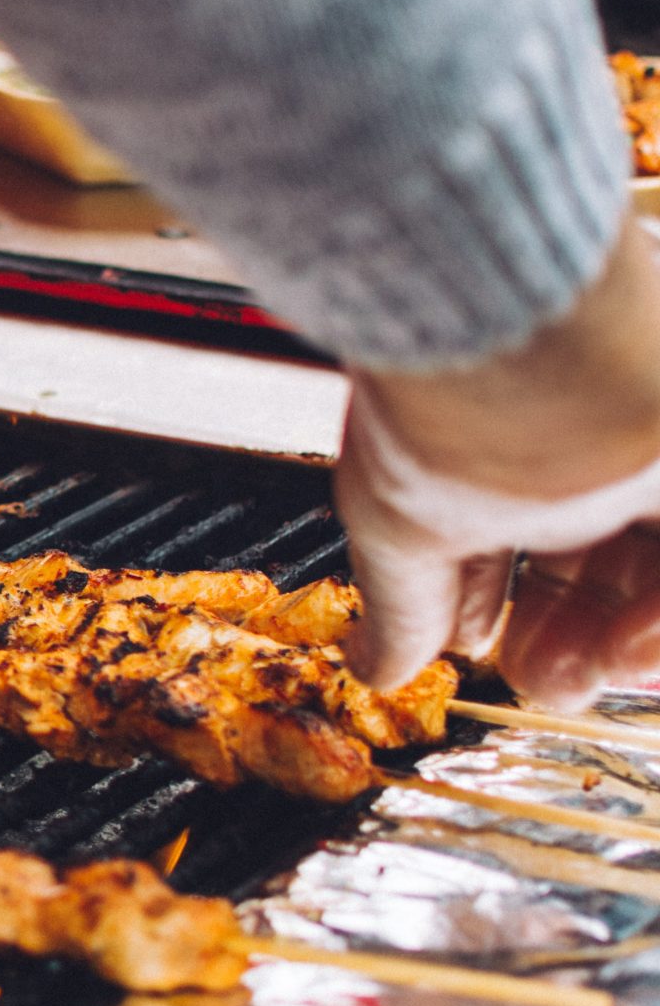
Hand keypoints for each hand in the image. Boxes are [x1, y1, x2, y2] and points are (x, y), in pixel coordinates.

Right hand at [337, 222, 659, 707]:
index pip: (520, 536)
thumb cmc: (457, 393)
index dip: (494, 603)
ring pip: (652, 560)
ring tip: (587, 672)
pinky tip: (630, 649)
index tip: (476, 644)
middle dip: (569, 637)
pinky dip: (659, 621)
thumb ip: (402, 605)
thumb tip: (373, 663)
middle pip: (602, 558)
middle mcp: (600, 434)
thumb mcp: (404, 522)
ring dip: (623, 639)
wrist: (525, 326)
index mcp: (513, 436)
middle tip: (547, 679)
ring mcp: (651, 444)